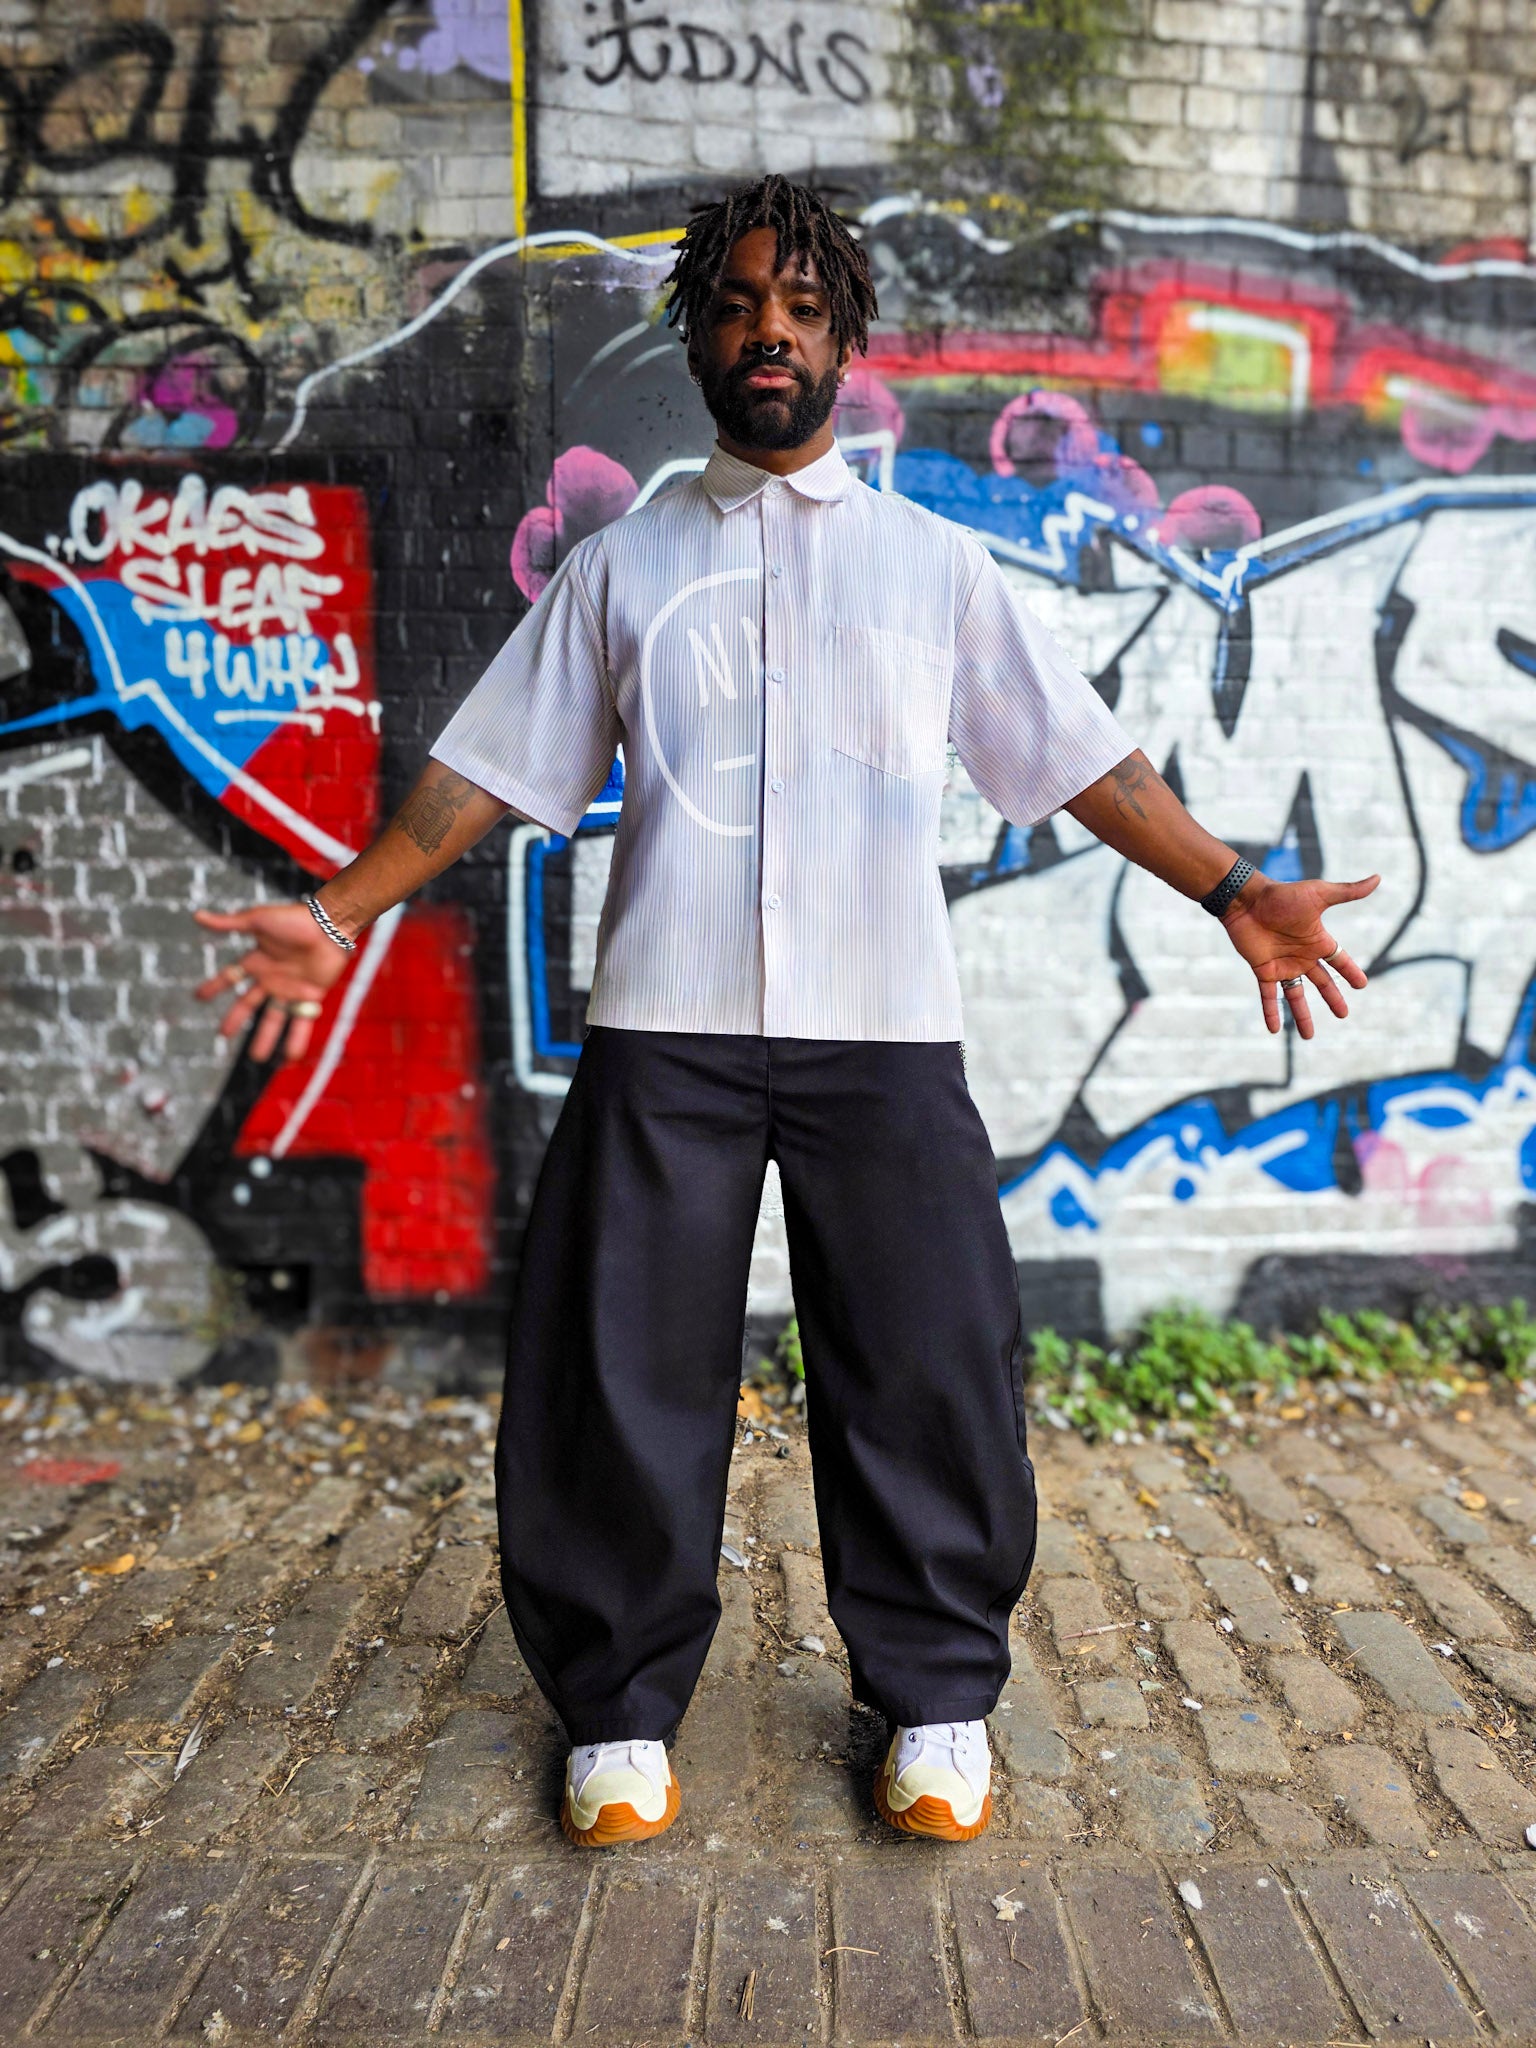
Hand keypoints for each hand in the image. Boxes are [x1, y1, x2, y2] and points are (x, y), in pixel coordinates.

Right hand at [193, 901, 353, 1063]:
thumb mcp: (256, 920)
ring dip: (265, 1038)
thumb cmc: (294, 918)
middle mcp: (272, 977)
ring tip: (257, 1058)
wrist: (329, 926)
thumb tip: (197, 915)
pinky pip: (302, 1022)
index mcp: (257, 960)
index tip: (198, 997)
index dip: (215, 986)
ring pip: (274, 1018)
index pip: (231, 976)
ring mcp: (291, 989)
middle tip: (223, 1034)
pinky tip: (292, 1057)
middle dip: (236, 1018)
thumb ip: (227, 923)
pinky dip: (297, 1039)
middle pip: (249, 1003)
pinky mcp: (310, 996)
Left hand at [1219, 874, 1379, 1036]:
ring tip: (1308, 1036)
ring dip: (1302, 1015)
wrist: (1247, 901)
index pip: (1340, 961)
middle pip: (1322, 983)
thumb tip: (1378, 878)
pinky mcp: (1263, 970)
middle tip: (1343, 1015)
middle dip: (1332, 998)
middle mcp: (1302, 956)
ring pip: (1296, 995)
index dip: (1351, 972)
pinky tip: (1275, 1030)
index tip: (1362, 985)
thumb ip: (1348, 891)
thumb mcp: (1319, 894)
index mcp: (1318, 941)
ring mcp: (1283, 965)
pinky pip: (1269, 996)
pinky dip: (1272, 1012)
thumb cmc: (1282, 896)